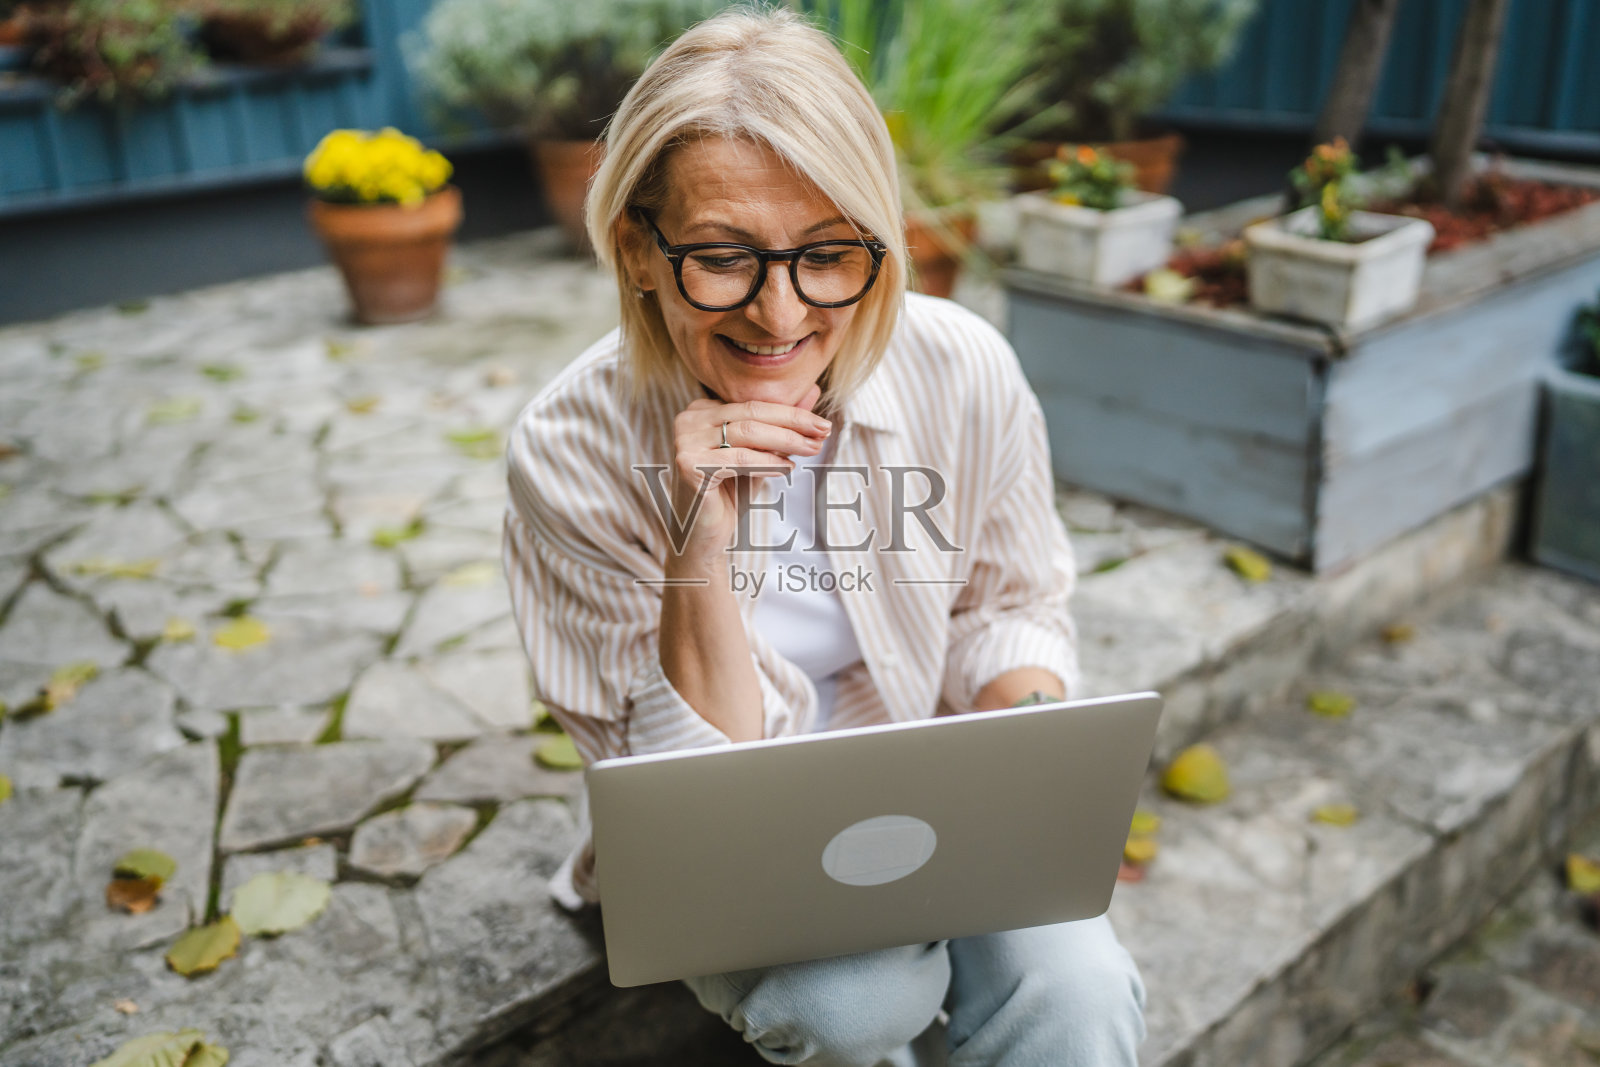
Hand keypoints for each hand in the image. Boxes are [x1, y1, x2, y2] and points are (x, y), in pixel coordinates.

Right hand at [668, 382, 830, 567]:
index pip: (753, 404)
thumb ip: (780, 424)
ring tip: (812, 450)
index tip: (822, 424)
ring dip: (786, 441)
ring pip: (747, 433)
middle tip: (824, 431)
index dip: (791, 412)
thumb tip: (814, 392)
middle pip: (751, 414)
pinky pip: (738, 459)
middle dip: (793, 423)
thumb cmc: (731, 493)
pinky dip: (768, 462)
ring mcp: (685, 441)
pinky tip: (788, 468)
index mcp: (701, 410)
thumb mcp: (760, 454)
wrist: (704, 535)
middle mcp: (688, 420)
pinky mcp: (688, 465)